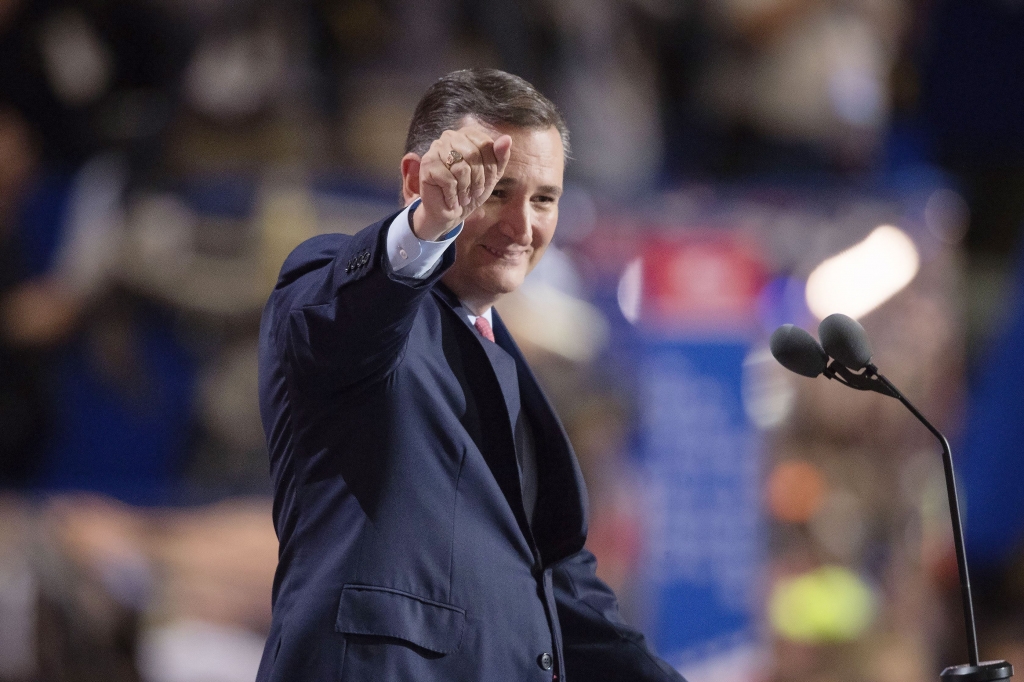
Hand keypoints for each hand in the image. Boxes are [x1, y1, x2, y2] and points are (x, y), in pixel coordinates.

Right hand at [412, 123, 511, 240]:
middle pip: (474, 155)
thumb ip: (500, 157)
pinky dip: (453, 195)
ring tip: (463, 197)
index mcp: (467, 135)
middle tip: (474, 193)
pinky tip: (451, 199)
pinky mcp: (427, 163)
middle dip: (478, 180)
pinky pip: (448, 179)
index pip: (487, 145)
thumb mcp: (491, 175)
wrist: (450, 212)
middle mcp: (450, 136)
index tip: (487, 182)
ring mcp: (436, 148)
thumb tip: (507, 138)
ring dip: (466, 189)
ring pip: (461, 168)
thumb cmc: (471, 191)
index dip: (490, 168)